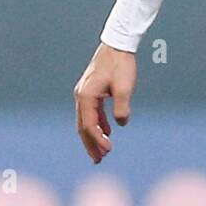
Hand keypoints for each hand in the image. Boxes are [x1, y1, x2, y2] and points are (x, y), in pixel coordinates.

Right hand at [74, 43, 136, 163]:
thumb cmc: (121, 65)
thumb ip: (121, 107)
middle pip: (83, 127)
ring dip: (93, 137)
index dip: (97, 141)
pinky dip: (98, 124)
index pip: (89, 125)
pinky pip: (92, 113)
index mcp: (86, 97)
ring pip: (86, 121)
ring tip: (102, 152)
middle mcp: (81, 96)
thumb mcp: (124, 87)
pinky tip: (108, 132)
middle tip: (99, 161)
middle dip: (91, 144)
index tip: (109, 151)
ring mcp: (84, 94)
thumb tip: (121, 123)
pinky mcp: (91, 91)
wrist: (117, 45)